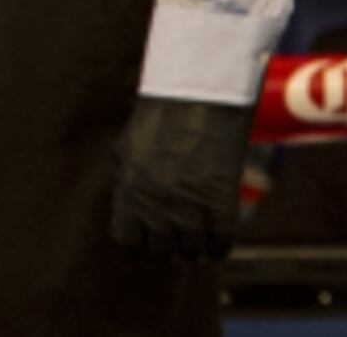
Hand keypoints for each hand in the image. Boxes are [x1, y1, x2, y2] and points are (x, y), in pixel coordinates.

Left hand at [110, 95, 254, 259]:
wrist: (197, 92)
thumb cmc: (159, 117)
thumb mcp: (127, 148)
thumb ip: (125, 183)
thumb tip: (127, 214)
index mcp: (128, 188)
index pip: (127, 237)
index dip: (139, 241)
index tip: (148, 241)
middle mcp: (156, 200)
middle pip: (161, 246)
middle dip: (168, 248)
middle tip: (176, 248)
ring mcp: (190, 201)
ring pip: (193, 246)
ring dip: (195, 253)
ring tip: (196, 254)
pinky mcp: (222, 197)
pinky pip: (221, 238)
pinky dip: (219, 249)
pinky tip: (216, 250)